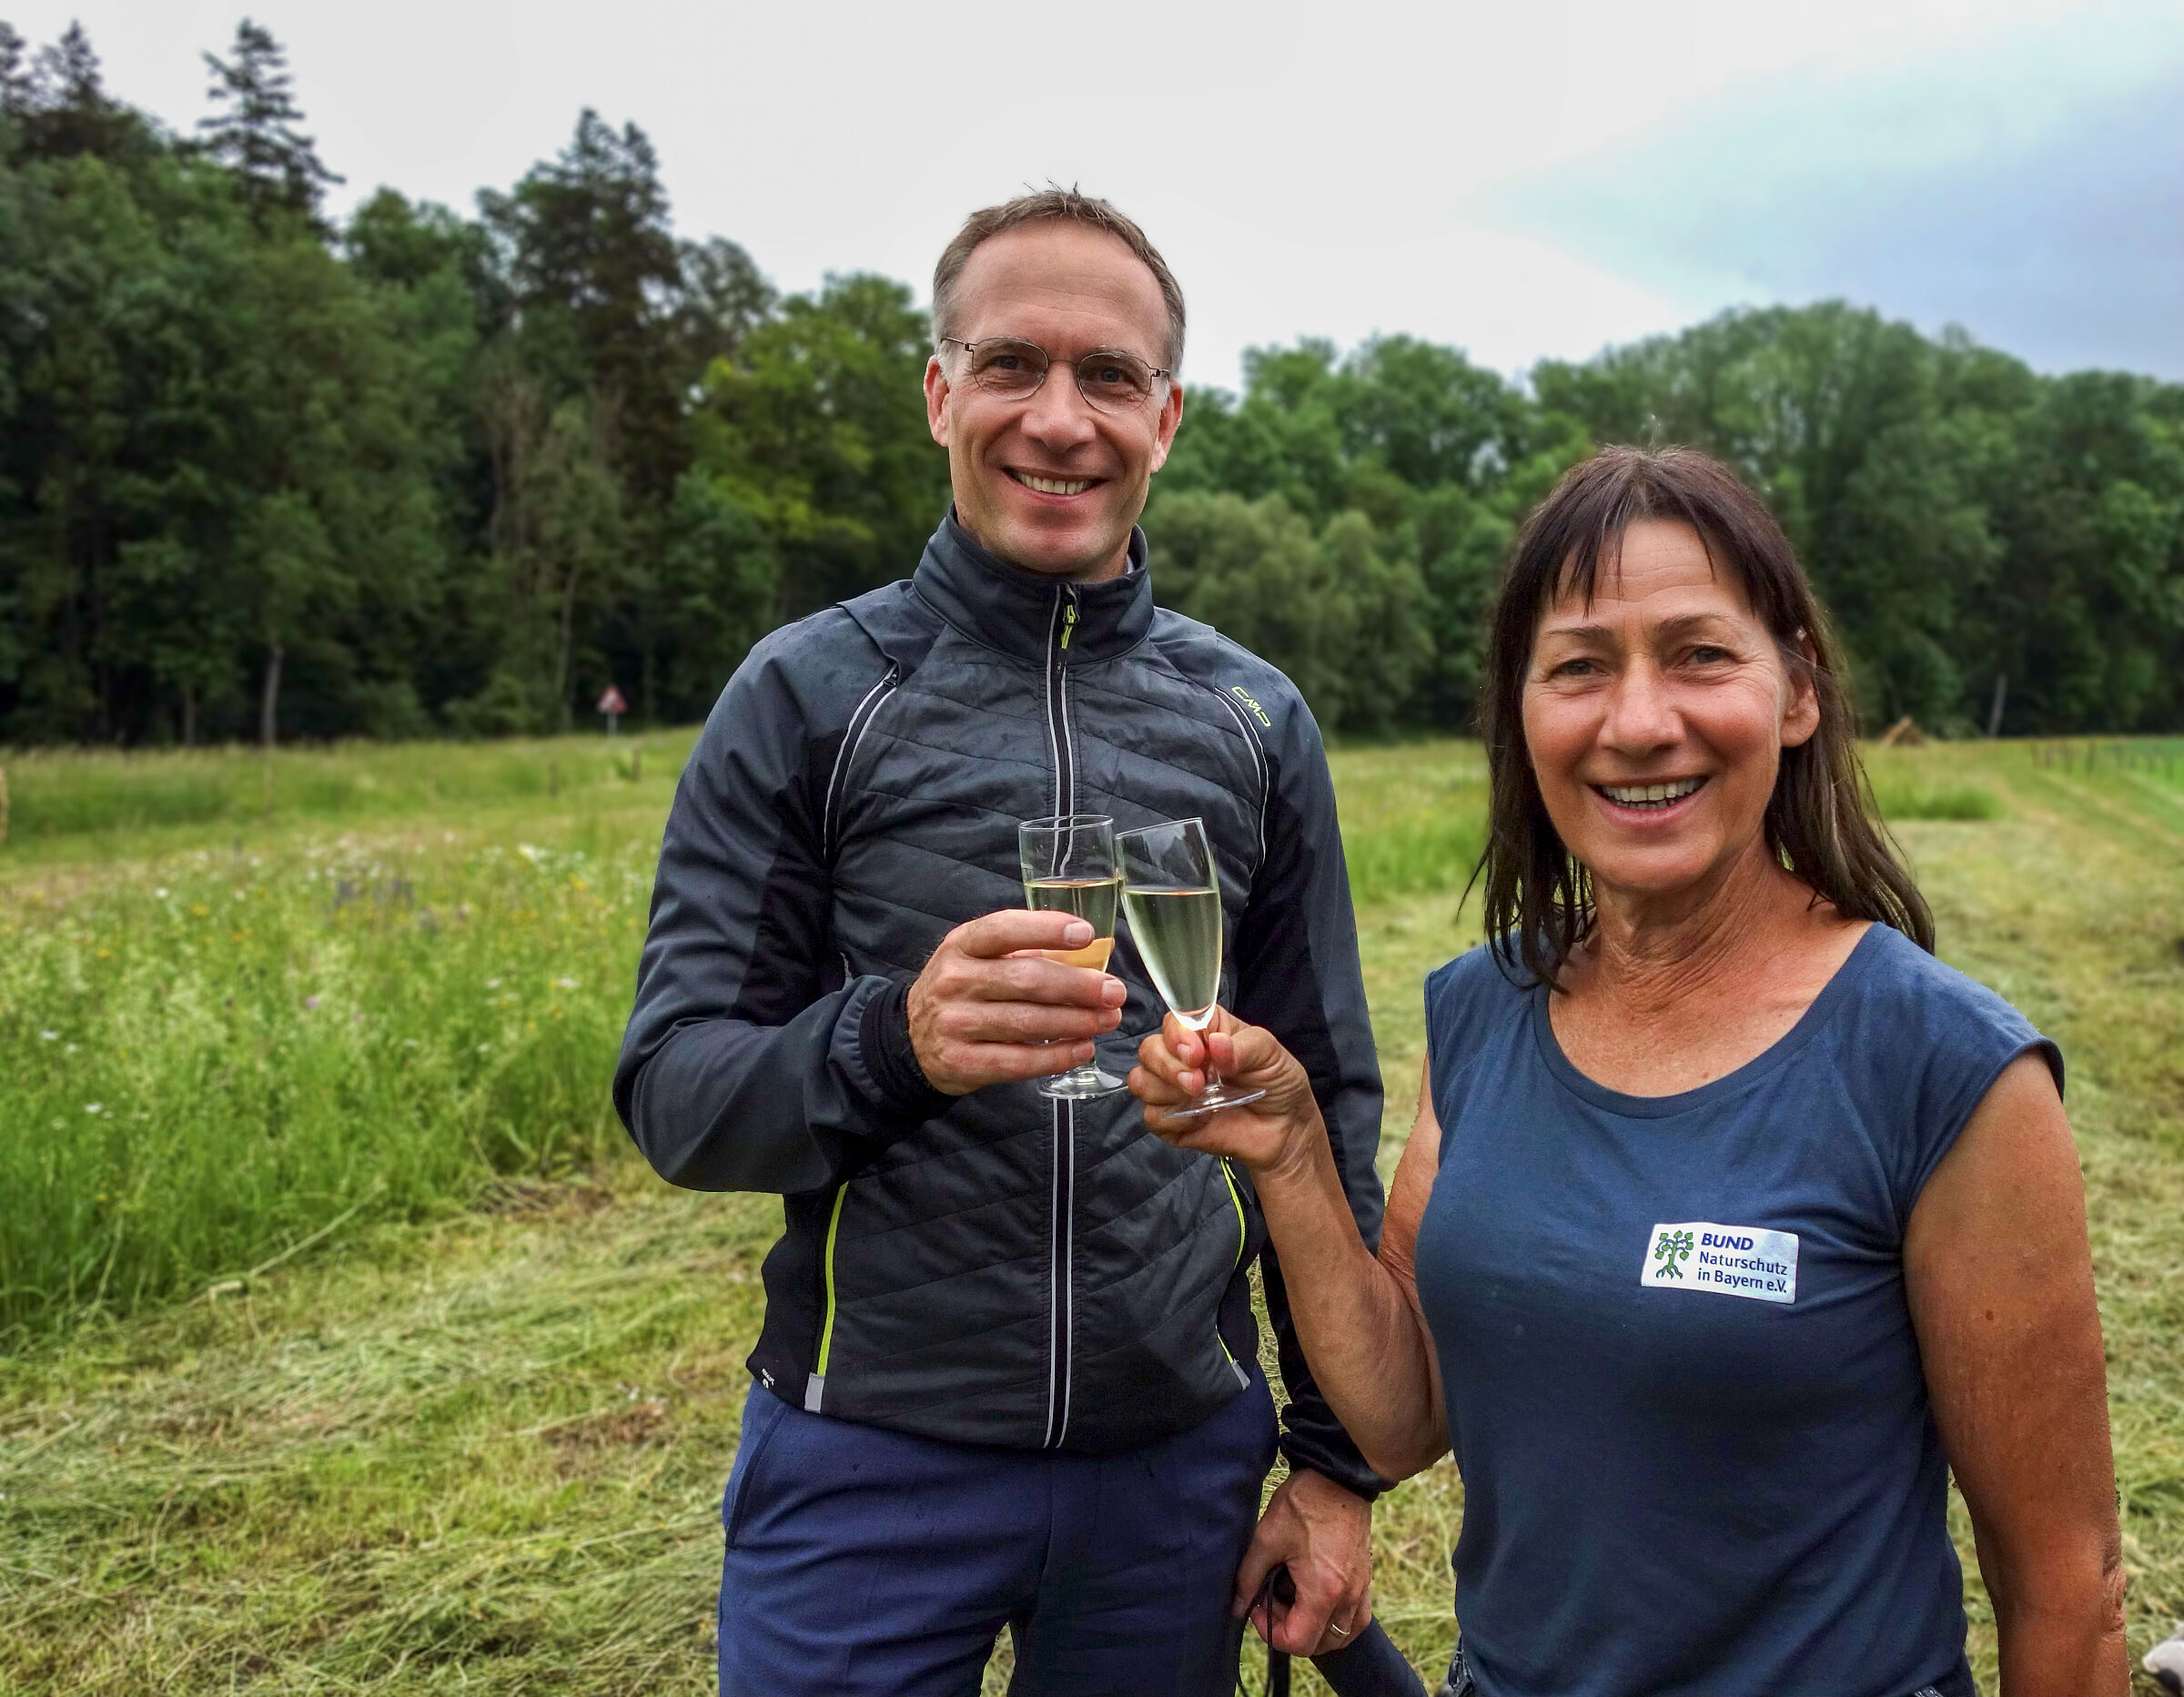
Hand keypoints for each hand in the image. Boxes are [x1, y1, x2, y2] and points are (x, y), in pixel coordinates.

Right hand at [907, 910, 1125, 1094]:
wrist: (910, 1040)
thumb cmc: (961, 991)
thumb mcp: (976, 959)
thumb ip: (1023, 954)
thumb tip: (1090, 957)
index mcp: (961, 945)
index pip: (1004, 928)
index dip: (1046, 929)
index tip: (1086, 935)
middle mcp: (955, 980)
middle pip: (1026, 979)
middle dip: (1078, 986)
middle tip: (1114, 992)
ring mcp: (955, 1023)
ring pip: (1027, 1022)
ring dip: (1076, 1022)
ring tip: (1107, 1020)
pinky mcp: (962, 1062)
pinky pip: (1019, 1060)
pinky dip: (1057, 1056)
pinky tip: (1083, 1049)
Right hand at [1129, 1009, 1322, 1178]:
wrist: (1286, 1131)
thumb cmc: (1279, 1083)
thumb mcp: (1271, 1054)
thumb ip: (1243, 1046)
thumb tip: (1216, 1044)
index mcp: (1204, 1033)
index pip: (1172, 1022)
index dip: (1177, 1035)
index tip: (1197, 1053)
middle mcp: (1183, 1058)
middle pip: (1148, 1050)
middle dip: (1168, 1065)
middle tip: (1198, 1082)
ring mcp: (1174, 1090)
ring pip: (1141, 1081)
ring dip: (1166, 1091)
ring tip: (1200, 1099)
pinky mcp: (1172, 1122)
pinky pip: (1152, 1117)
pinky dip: (1173, 1120)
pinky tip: (1200, 1120)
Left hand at [1233, 1468, 1372, 1656]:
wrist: (1338, 1477)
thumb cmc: (1303, 1504)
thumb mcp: (1267, 1538)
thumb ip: (1249, 1577)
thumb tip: (1238, 1606)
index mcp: (1324, 1591)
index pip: (1299, 1642)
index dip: (1271, 1632)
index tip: (1258, 1604)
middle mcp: (1348, 1597)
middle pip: (1321, 1645)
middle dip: (1291, 1631)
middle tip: (1274, 1599)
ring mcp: (1361, 1589)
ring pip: (1342, 1636)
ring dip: (1316, 1631)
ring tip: (1295, 1601)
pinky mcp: (1365, 1579)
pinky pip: (1357, 1619)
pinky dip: (1338, 1621)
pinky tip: (1319, 1602)